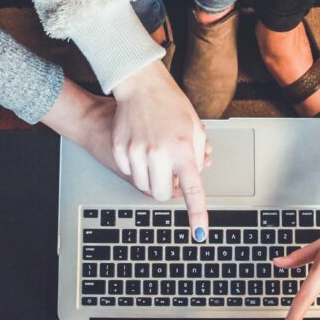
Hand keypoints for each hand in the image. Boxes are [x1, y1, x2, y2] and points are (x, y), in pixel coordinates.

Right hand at [111, 61, 209, 239]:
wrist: (140, 85)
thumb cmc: (170, 104)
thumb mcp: (195, 128)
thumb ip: (198, 156)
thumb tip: (195, 177)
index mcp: (182, 149)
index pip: (192, 190)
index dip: (197, 214)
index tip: (200, 233)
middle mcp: (158, 153)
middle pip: (162, 194)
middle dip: (167, 189)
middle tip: (171, 173)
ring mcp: (136, 152)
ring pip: (143, 186)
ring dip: (152, 178)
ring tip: (156, 155)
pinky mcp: (120, 149)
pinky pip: (129, 172)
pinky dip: (136, 167)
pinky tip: (141, 147)